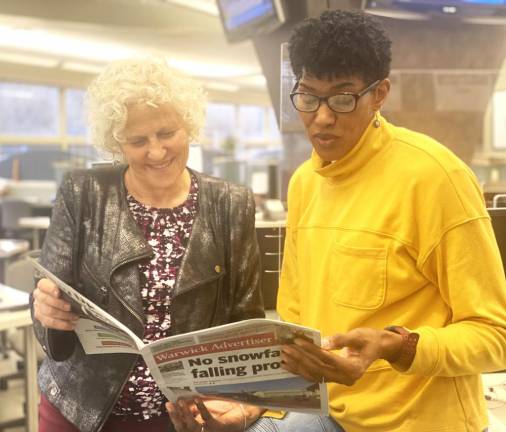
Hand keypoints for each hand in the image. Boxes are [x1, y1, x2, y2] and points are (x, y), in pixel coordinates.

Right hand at [32, 278, 78, 330]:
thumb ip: (71, 285)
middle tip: (70, 307)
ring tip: (74, 317)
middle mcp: (39, 295)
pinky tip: (70, 324)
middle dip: (59, 304)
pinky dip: (62, 324)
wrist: (59, 300)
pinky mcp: (42, 318)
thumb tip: (81, 286)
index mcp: (44, 285)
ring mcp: (39, 307)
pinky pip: (50, 323)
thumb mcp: (67, 286)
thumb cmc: (64, 292)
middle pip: (45, 300)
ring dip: (63, 316)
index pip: (43, 285)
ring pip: (48, 312)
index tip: (58, 292)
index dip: (50, 288)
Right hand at [166, 398, 262, 431]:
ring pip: (193, 426)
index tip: (168, 404)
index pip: (181, 426)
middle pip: (184, 428)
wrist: (244, 415)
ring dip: (186, 413)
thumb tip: (182, 401)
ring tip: (182, 401)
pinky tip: (198, 399)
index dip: (174, 416)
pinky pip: (207, 419)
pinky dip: (201, 409)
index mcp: (199, 429)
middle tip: (171, 403)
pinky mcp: (219, 427)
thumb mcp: (208, 409)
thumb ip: (195, 409)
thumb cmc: (226, 411)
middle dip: (176, 415)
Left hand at [281, 327, 402, 385]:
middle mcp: (345, 378)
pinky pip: (315, 376)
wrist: (377, 348)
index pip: (327, 359)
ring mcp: (339, 380)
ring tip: (284, 356)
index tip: (298, 341)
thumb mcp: (357, 336)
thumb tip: (322, 342)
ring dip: (298, 366)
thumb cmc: (368, 339)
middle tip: (286, 348)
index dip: (312, 350)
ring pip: (314, 375)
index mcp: (353, 368)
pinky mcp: (333, 378)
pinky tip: (289, 365)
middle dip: (301, 359)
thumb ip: (340, 339)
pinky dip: (301, 371)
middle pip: (318, 369)